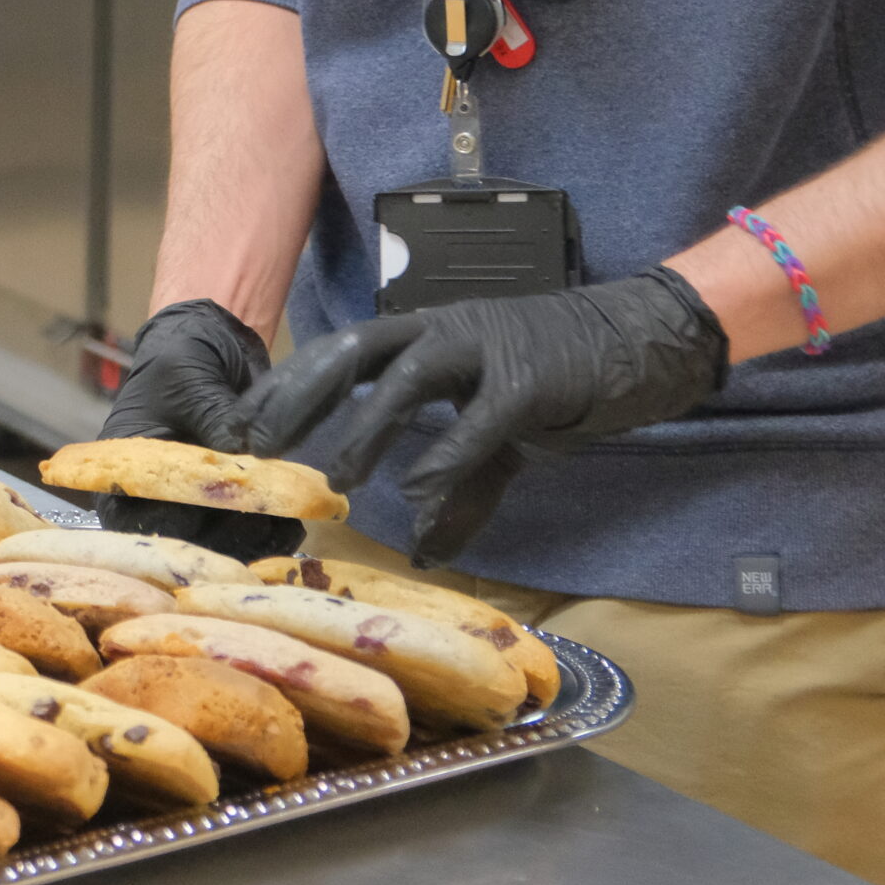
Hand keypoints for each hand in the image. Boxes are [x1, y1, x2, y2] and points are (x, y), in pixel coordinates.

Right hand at [95, 300, 307, 560]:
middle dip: (224, 538)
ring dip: (255, 542)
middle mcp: (157, 498)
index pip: (137, 520)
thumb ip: (213, 419)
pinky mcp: (233, 504)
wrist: (213, 346)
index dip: (173, 525)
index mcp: (126, 472)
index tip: (211, 509)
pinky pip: (250, 535)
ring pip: (221, 547)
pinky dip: (274, 535)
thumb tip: (247, 456)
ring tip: (286, 522)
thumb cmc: (180, 359)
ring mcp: (198, 505)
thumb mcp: (189, 378)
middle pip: (184, 543)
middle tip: (262, 518)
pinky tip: (295, 522)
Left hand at [239, 269, 728, 565]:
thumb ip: (458, 489)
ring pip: (408, 377)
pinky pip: (481, 419)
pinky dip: (447, 453)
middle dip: (300, 396)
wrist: (643, 342)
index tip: (241, 426)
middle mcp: (443, 331)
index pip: (339, 353)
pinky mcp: (533, 378)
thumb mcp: (498, 439)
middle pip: (353, 351)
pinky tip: (417, 490)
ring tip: (335, 478)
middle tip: (256, 445)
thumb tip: (424, 554)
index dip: (289, 387)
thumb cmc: (561, 381)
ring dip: (366, 426)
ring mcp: (488, 348)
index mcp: (424, 336)